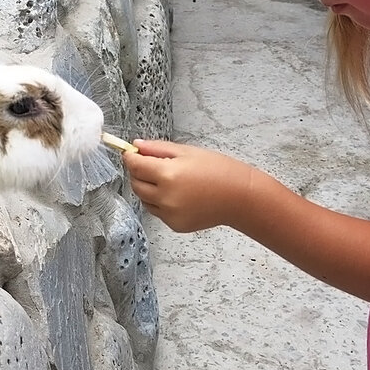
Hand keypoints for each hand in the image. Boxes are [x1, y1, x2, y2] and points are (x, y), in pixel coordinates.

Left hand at [122, 140, 255, 232]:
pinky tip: (177, 194)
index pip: (135, 165)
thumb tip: (137, 145)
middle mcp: (165, 197)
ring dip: (147, 188)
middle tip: (149, 164)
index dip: (130, 157)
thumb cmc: (220, 171)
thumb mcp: (188, 152)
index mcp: (168, 175)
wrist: (240, 197)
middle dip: (138, 172)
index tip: (130, 152)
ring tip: (167, 179)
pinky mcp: (175, 225)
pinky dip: (160, 202)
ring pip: (144, 199)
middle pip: (136, 184)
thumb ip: (158, 149)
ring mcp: (169, 214)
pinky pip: (157, 211)